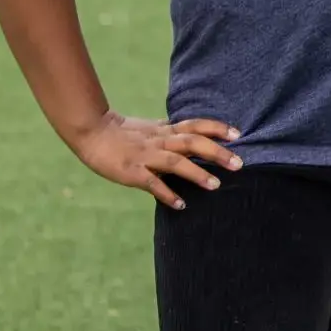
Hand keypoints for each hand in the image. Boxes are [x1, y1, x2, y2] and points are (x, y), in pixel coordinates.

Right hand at [71, 113, 241, 209]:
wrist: (91, 132)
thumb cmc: (123, 132)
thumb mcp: (151, 128)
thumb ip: (172, 132)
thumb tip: (194, 133)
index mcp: (164, 131)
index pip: (195, 125)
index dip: (216, 128)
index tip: (238, 135)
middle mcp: (158, 141)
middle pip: (191, 142)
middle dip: (216, 152)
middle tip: (238, 164)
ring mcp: (145, 156)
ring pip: (175, 162)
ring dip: (196, 173)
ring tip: (216, 185)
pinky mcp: (131, 171)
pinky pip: (151, 183)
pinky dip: (166, 193)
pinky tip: (181, 204)